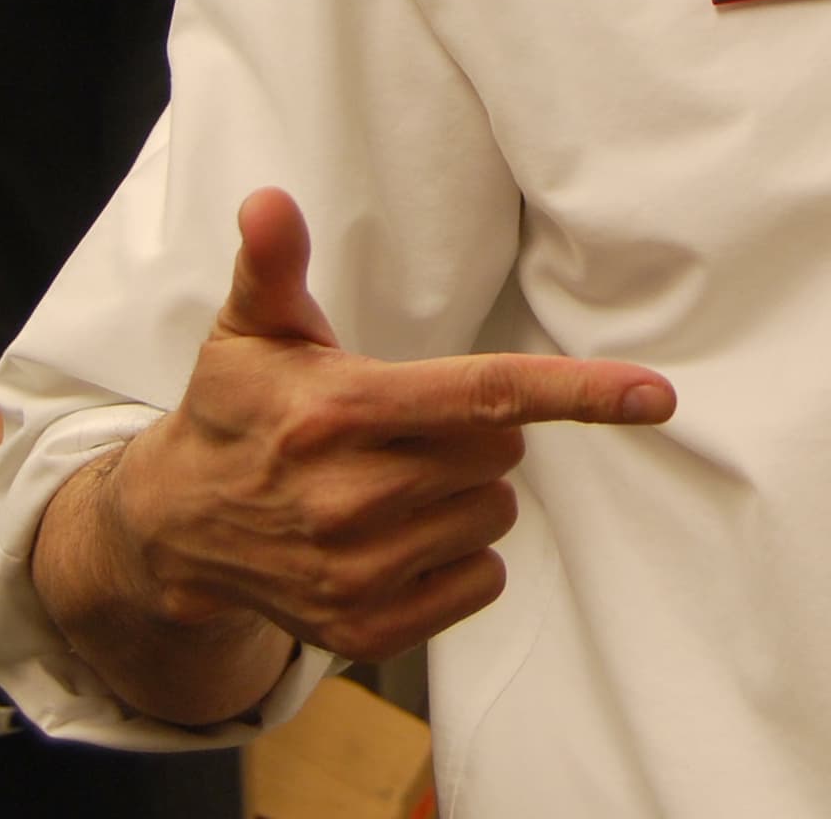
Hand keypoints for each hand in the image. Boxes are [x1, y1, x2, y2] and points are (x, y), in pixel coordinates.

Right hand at [104, 187, 674, 663]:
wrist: (177, 530)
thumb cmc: (235, 412)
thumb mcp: (249, 331)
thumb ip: (274, 264)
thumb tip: (270, 201)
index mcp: (338, 411)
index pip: (482, 396)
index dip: (576, 394)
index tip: (653, 396)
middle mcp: (349, 496)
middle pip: (500, 455)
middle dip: (474, 436)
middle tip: (406, 428)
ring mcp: (359, 571)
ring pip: (494, 517)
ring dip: (465, 495)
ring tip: (393, 480)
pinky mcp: (367, 629)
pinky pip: (480, 580)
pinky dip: (457, 557)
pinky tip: (397, 536)